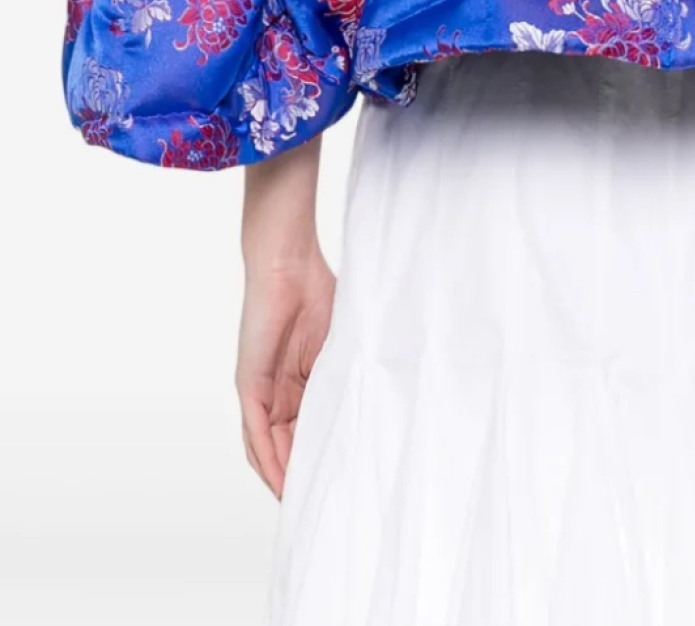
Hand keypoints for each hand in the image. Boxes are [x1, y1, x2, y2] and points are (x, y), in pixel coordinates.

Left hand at [235, 249, 334, 497]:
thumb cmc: (317, 292)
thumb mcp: (338, 345)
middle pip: (284, 447)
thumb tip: (374, 401)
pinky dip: (267, 459)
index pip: (304, 432)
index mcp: (296, 383)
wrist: (288, 264)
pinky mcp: (249, 384)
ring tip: (302, 501)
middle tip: (321, 502)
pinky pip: (255, 433)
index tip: (338, 480)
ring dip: (282, 477)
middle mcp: (274, 392)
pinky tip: (280, 481)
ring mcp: (259, 390)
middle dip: (300, 476)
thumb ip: (346, 373)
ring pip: (265, 448)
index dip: (317, 457)